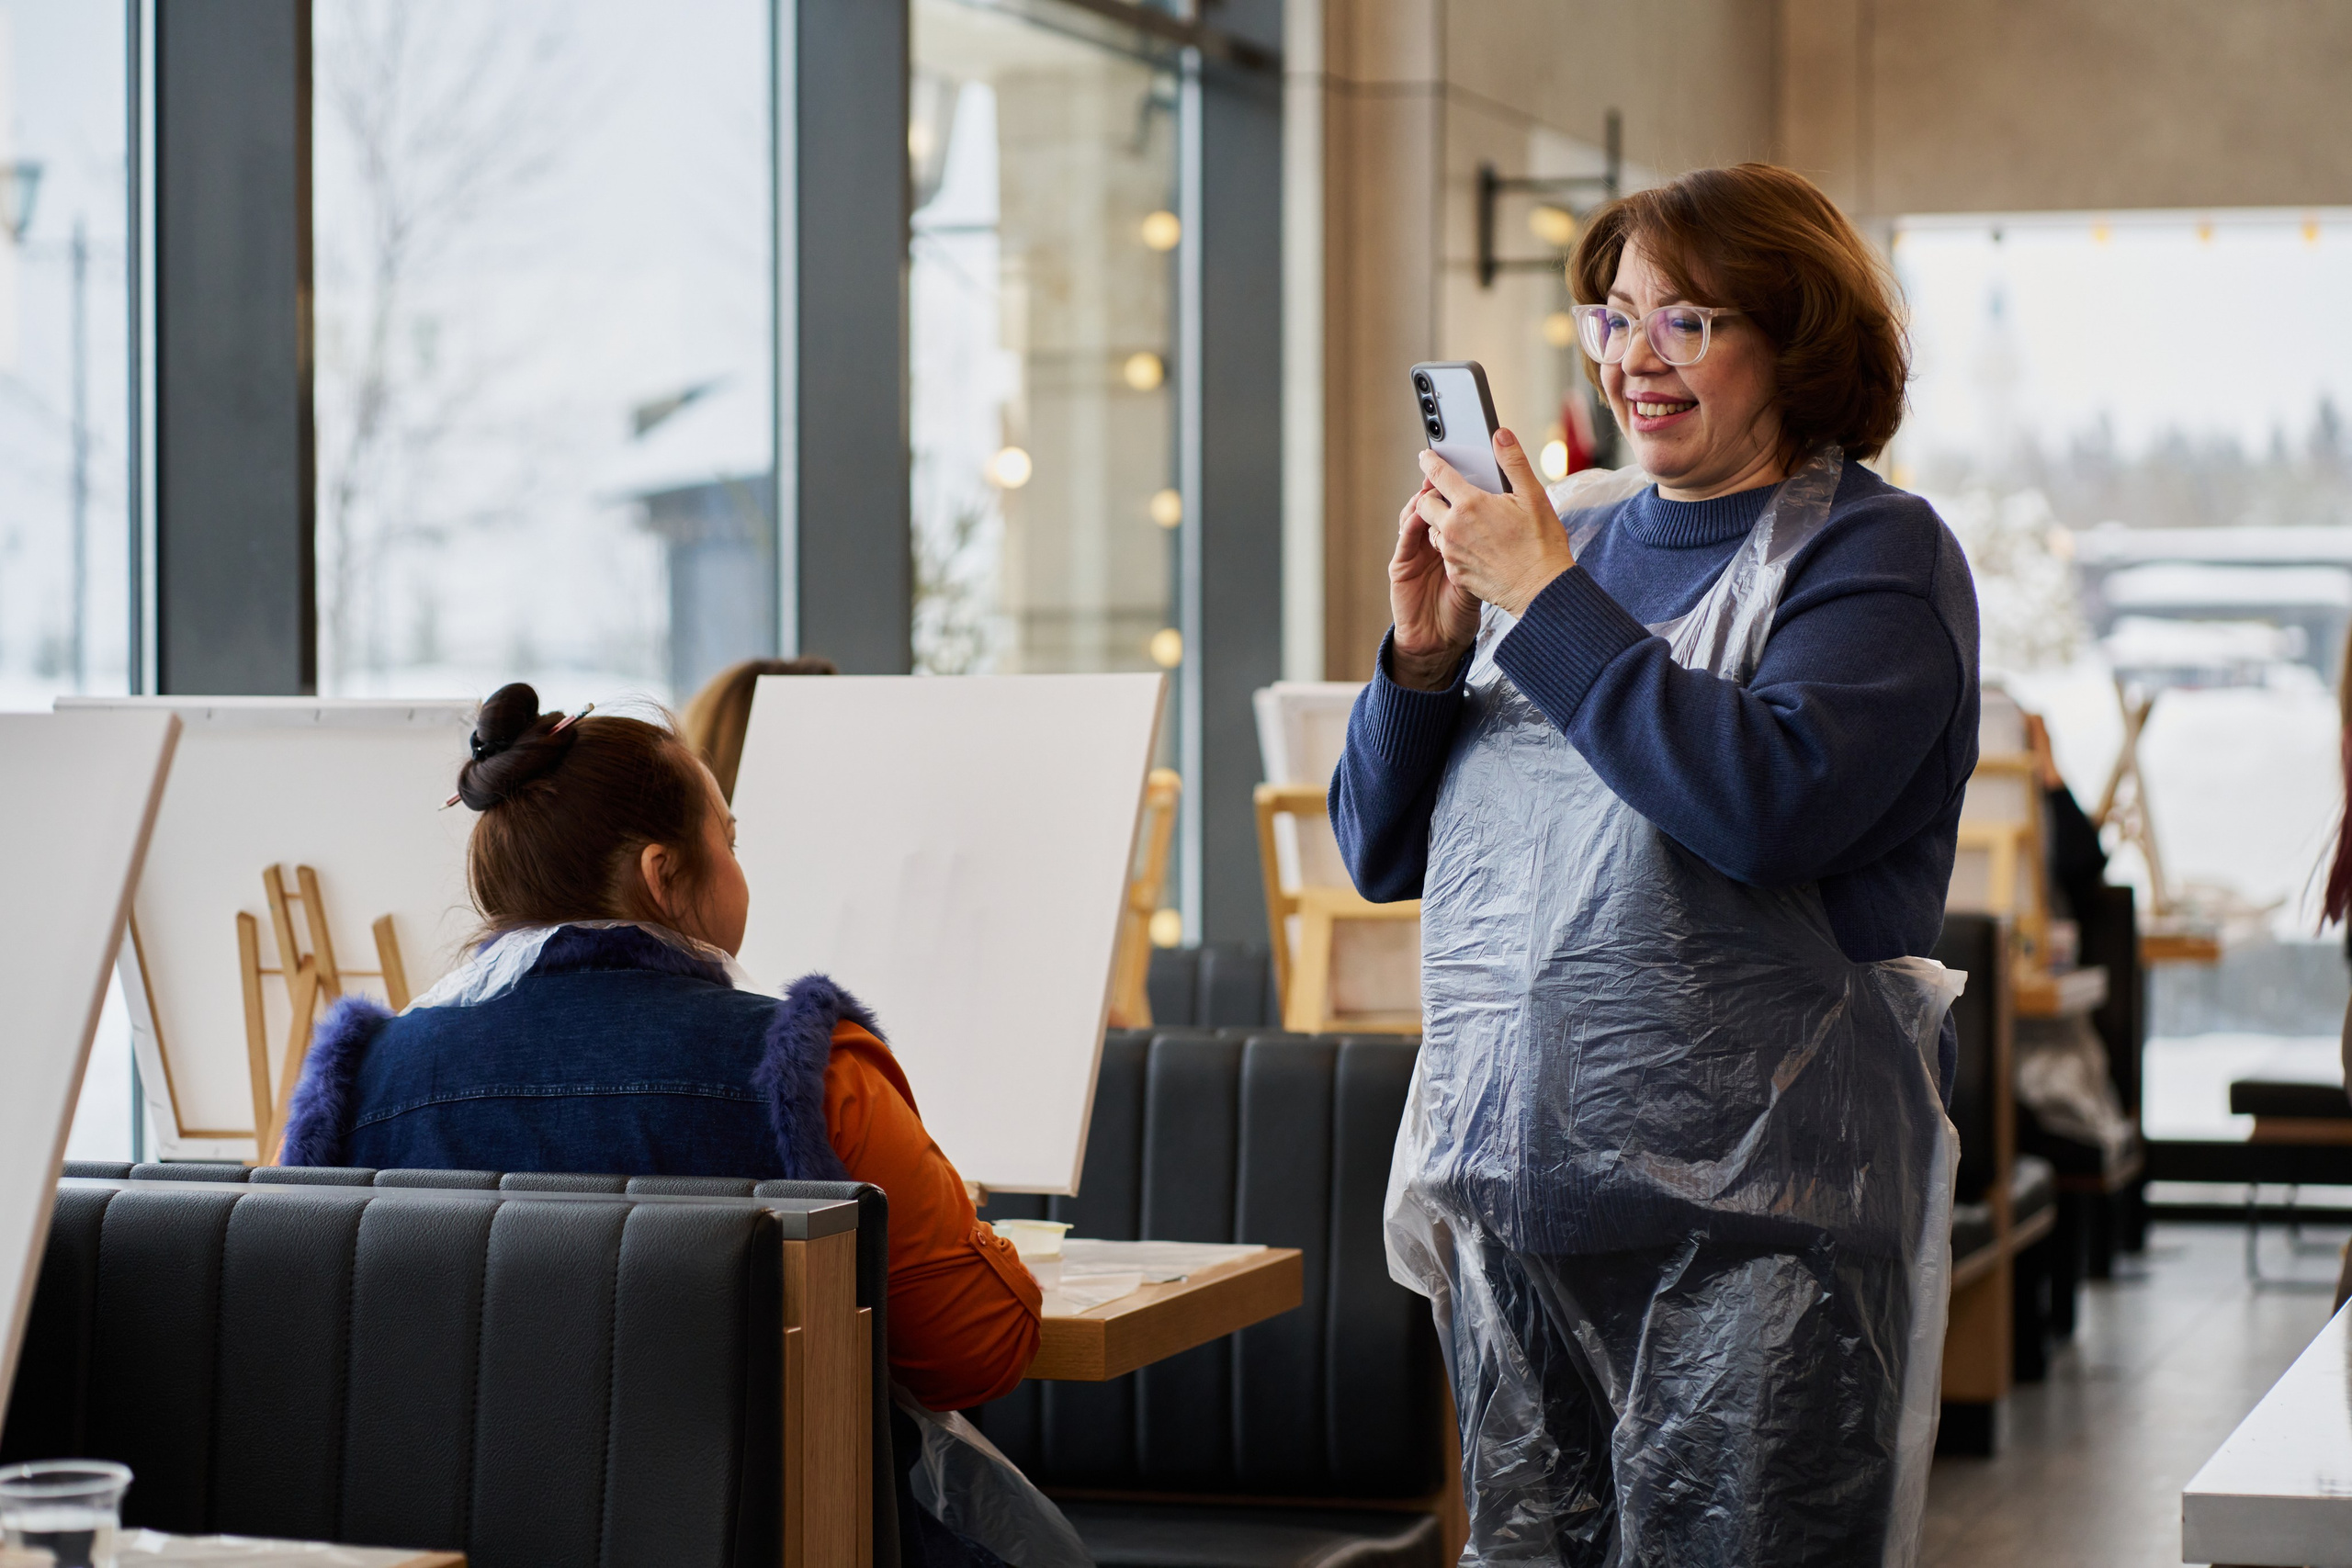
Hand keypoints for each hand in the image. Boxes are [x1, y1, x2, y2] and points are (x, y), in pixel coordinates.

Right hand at [1388, 478, 1480, 689]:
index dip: (1459, 486)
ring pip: (1415, 516)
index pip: (1454, 506)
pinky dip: (1411, 524)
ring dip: (1422, 500)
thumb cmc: (1463, 608)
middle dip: (1436, 485)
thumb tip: (1502, 514)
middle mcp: (1432, 542)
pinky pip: (1405, 538)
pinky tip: (1420, 514)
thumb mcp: (1483, 572)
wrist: (1442, 641)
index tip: (1469, 465)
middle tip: (1446, 467)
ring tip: (1432, 485)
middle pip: (1432, 505)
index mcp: (1454, 540)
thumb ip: (1487, 545)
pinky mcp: (1401, 565)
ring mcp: (1414, 553)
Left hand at [1417, 428, 1575, 616]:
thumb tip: (1501, 434)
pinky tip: (1473, 546)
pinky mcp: (1455, 573)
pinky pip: (1444, 554)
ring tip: (1462, 521)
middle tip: (1447, 493)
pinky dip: (1452, 546)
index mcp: (1470, 504)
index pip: (1437, 475)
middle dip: (1431, 495)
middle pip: (1424, 503)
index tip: (1426, 456)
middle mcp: (1453, 528)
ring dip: (1440, 522)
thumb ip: (1513, 462)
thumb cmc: (1541, 544)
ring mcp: (1452, 553)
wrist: (1542, 589)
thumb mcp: (1533, 496)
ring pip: (1432, 530)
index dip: (1429, 462)